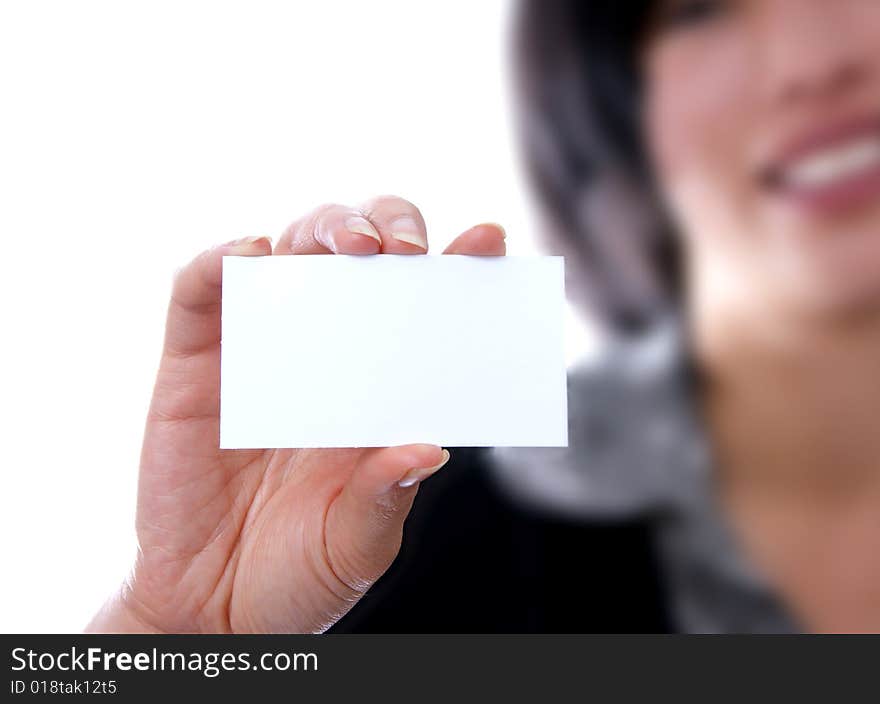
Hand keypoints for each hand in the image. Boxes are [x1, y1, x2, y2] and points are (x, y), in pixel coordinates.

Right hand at [87, 196, 505, 632]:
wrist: (210, 609)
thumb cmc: (296, 573)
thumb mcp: (356, 544)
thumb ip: (384, 496)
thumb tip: (427, 449)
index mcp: (375, 391)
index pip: (420, 309)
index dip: (454, 266)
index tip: (488, 240)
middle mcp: (323, 356)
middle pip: (357, 256)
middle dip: (386, 229)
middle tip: (403, 249)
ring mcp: (257, 351)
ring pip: (288, 252)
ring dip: (319, 228)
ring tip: (347, 245)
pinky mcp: (192, 365)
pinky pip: (197, 293)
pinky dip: (219, 262)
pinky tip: (250, 255)